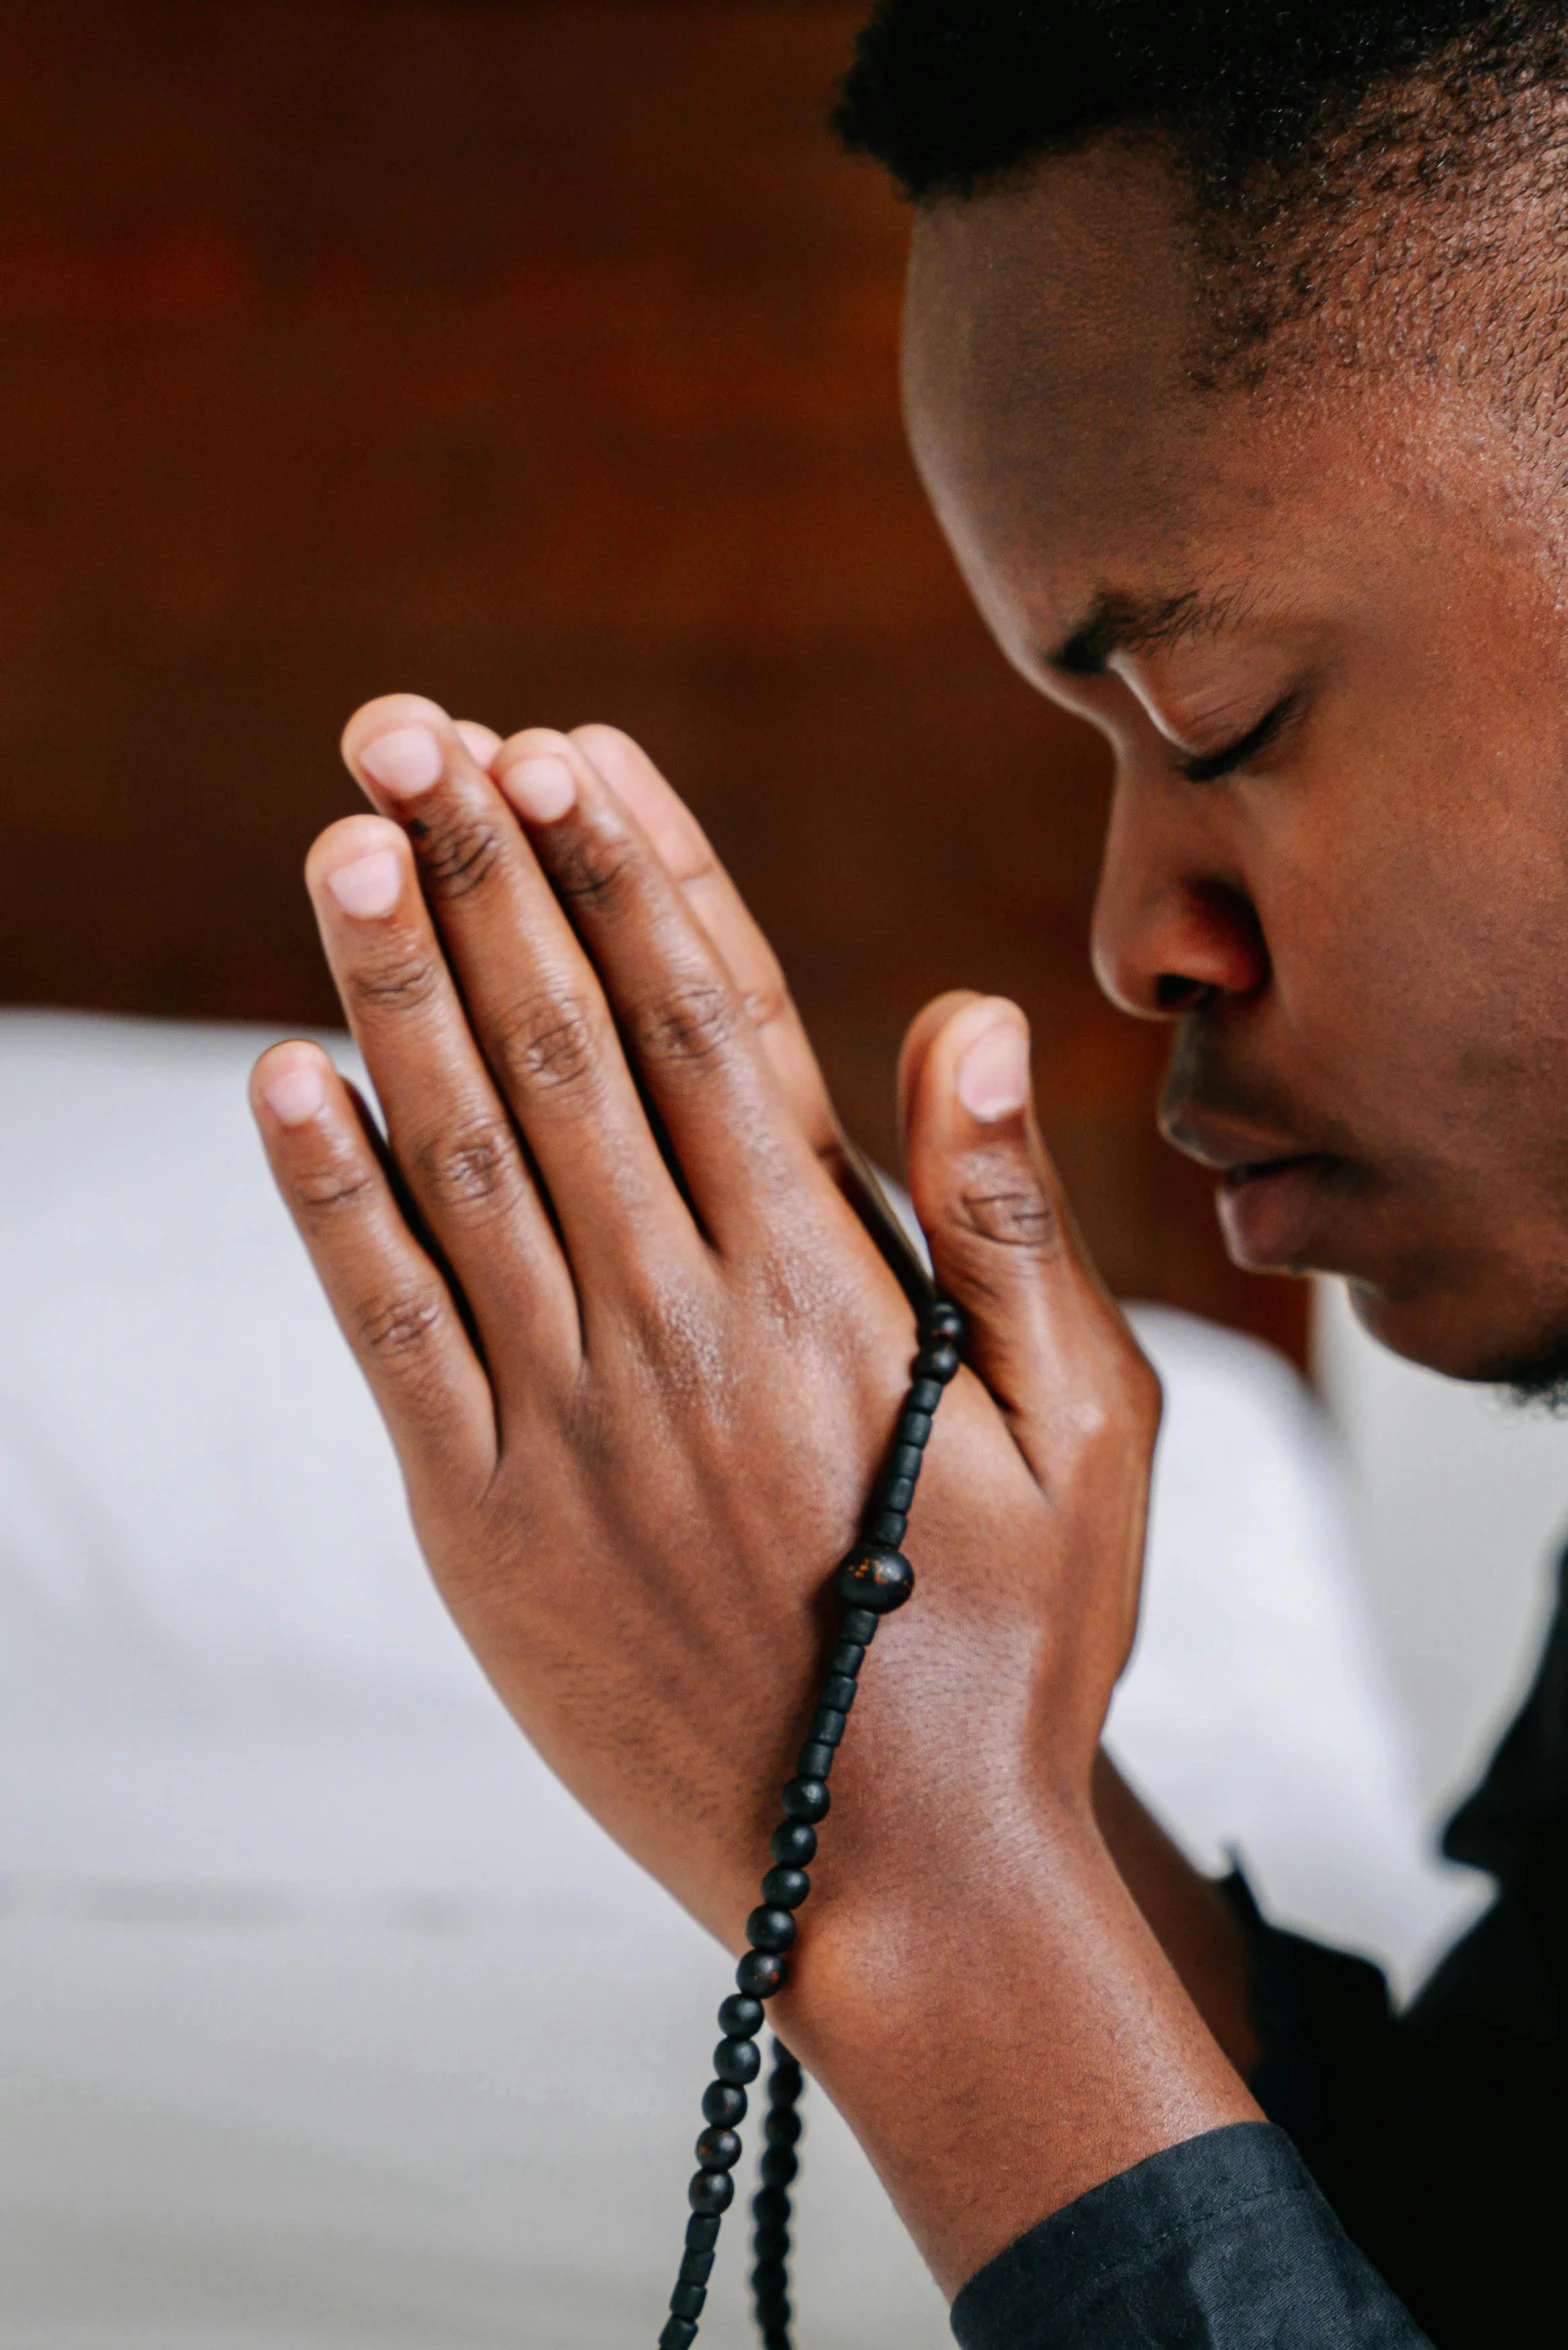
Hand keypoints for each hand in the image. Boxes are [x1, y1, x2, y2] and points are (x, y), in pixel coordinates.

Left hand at [250, 697, 1252, 2287]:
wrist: (898, 1883)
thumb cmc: (1015, 1643)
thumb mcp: (1089, 1432)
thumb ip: (1014, 1223)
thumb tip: (970, 1017)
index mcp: (830, 1286)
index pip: (718, 1024)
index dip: (637, 876)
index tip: (570, 747)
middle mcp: (684, 1323)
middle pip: (569, 1049)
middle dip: (491, 873)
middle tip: (410, 726)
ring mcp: (569, 1420)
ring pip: (464, 1158)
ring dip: (395, 989)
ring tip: (346, 838)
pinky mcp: (482, 1519)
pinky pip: (389, 1332)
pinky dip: (330, 1203)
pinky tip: (282, 1082)